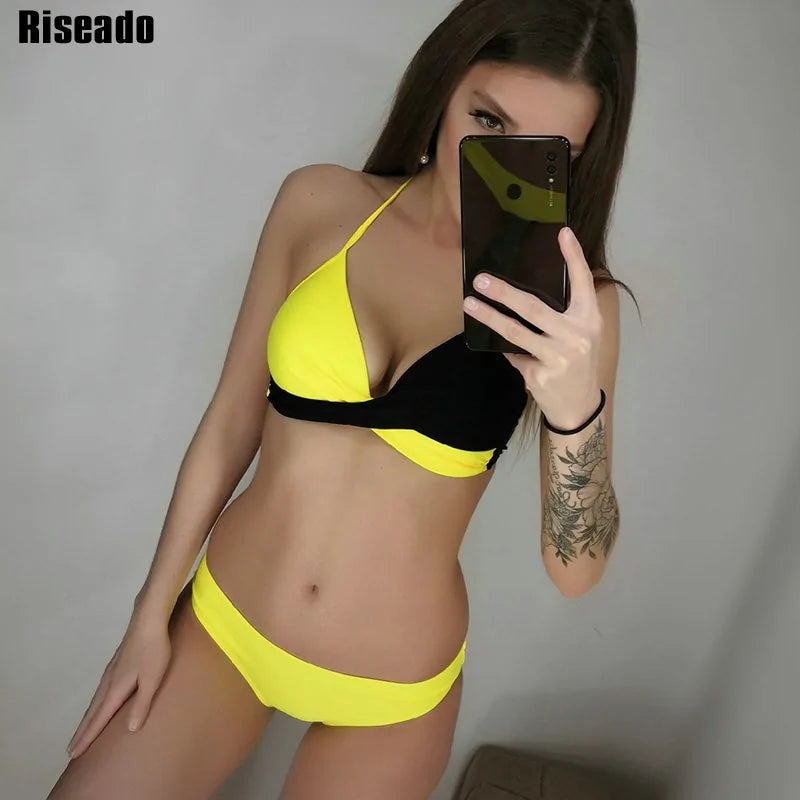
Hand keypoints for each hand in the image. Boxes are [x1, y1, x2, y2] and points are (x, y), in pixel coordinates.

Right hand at [66, 611, 170, 759]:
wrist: (148, 619)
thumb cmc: (154, 650)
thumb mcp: (153, 678)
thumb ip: (142, 703)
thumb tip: (130, 729)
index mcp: (116, 688)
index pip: (98, 718)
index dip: (87, 737)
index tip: (74, 753)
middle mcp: (108, 682)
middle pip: (92, 711)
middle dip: (82, 731)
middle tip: (71, 750)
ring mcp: (111, 671)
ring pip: (95, 700)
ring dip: (87, 718)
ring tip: (82, 731)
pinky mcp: (116, 663)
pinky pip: (100, 690)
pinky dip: (95, 704)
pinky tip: (100, 702)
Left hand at [463, 226, 602, 429]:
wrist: (578, 407)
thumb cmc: (576, 364)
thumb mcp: (580, 335)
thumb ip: (563, 314)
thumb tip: (523, 292)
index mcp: (589, 320)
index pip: (583, 282)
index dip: (573, 257)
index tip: (561, 232)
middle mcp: (576, 335)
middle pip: (534, 307)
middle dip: (504, 292)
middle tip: (481, 280)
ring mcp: (558, 356)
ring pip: (515, 331)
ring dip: (489, 316)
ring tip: (469, 304)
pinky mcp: (539, 374)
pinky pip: (513, 354)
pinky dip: (506, 349)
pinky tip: (498, 344)